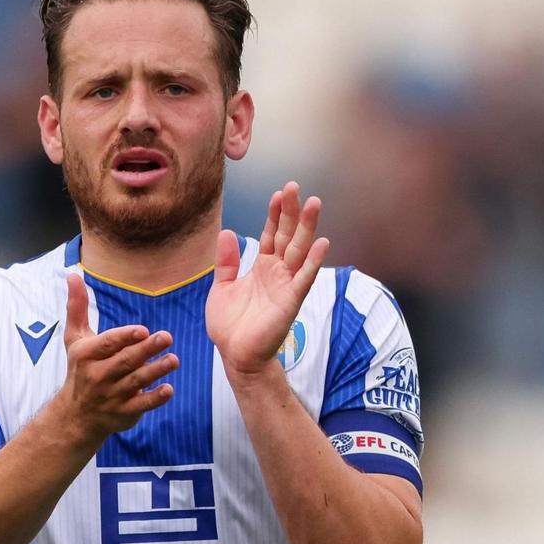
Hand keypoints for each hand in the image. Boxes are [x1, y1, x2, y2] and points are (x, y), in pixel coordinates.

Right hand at [54, 273, 178, 444]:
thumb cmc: (80, 368)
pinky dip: (155, 398)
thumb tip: (73, 274)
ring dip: (156, 371)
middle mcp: (97, 375)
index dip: (125, 337)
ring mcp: (111, 396)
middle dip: (146, 350)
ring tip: (174, 360)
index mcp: (86, 355)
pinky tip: (169, 389)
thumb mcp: (75, 338)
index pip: (108, 344)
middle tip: (167, 337)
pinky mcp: (124, 413)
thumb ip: (77, 307)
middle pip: (125, 361)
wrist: (76, 415)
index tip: (142, 330)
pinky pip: (141, 405)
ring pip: (136, 381)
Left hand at [207, 181, 329, 377]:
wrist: (235, 356)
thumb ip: (227, 261)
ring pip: (299, 251)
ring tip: (314, 203)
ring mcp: (286, 285)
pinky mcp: (290, 301)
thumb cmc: (231, 325)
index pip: (271, 234)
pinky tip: (321, 243)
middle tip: (295, 187)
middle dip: (291, 212)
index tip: (279, 193)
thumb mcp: (222, 287)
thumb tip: (228, 232)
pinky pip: (303, 278)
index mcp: (262, 268)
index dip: (275, 214)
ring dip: (307, 228)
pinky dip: (312, 261)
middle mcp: (277, 273)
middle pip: (287, 236)